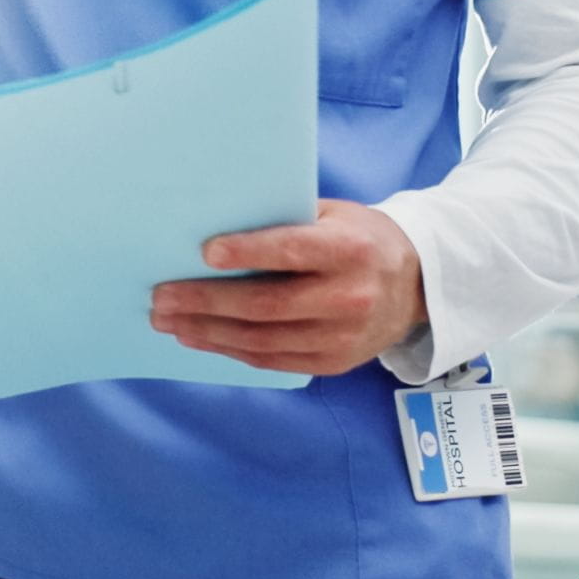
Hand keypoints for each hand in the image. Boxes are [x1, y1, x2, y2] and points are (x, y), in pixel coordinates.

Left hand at [147, 199, 425, 376]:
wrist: (416, 285)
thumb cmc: (360, 239)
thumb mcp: (335, 216)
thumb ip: (287, 221)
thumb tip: (217, 224)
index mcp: (350, 250)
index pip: (292, 252)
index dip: (248, 253)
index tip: (203, 253)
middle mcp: (349, 297)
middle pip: (266, 305)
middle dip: (206, 302)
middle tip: (161, 296)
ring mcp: (342, 337)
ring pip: (263, 340)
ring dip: (208, 331)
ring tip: (168, 320)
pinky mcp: (334, 362)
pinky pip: (272, 359)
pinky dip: (230, 349)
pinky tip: (200, 337)